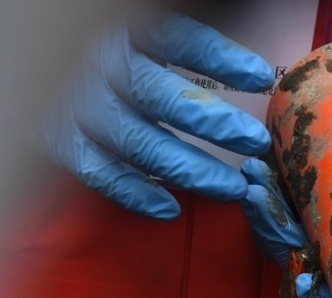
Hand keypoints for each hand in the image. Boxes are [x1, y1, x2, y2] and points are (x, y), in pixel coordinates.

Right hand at [36, 9, 273, 218]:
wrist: (48, 67)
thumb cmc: (118, 56)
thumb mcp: (148, 37)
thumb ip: (190, 48)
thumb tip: (253, 70)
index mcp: (128, 32)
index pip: (179, 40)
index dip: (222, 59)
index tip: (262, 78)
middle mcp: (103, 66)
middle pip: (164, 98)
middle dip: (217, 124)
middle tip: (257, 142)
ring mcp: (81, 106)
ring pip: (140, 143)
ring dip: (191, 170)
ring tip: (233, 188)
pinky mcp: (62, 139)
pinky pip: (101, 173)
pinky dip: (136, 195)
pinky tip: (171, 209)